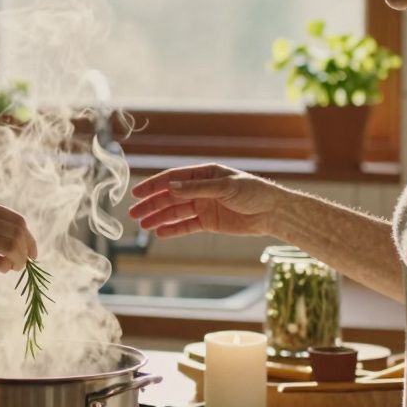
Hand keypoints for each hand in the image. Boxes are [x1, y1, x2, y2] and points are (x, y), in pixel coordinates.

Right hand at [0, 196, 36, 275]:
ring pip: (11, 246)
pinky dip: (6, 267)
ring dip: (19, 261)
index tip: (33, 252)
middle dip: (27, 250)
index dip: (29, 237)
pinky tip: (2, 270)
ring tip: (16, 268)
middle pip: (17, 232)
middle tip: (26, 263)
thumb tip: (21, 240)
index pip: (16, 219)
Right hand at [129, 164, 283, 237]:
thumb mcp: (225, 187)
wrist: (273, 212)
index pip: (173, 178)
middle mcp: (200, 189)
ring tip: (142, 225)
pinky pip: (186, 225)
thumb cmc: (253, 192)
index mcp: (203, 174)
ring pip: (175, 212)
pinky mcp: (209, 222)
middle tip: (133, 213)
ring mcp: (204, 206)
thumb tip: (170, 187)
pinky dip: (173, 229)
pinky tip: (159, 233)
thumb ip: (196, 188)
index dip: (154, 186)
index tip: (137, 193)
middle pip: (170, 196)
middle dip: (152, 204)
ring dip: (158, 218)